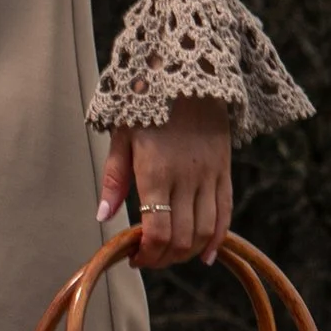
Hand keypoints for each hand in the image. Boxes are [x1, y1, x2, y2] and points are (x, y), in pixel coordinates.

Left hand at [97, 94, 232, 264]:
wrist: (188, 71)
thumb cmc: (147, 102)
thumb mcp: (122, 135)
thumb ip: (114, 178)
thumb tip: (104, 216)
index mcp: (156, 171)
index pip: (157, 231)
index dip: (148, 254)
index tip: (135, 258)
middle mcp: (186, 178)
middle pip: (182, 238)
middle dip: (163, 258)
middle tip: (149, 258)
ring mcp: (209, 175)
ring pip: (206, 230)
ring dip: (187, 252)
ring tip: (170, 255)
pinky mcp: (225, 169)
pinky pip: (226, 213)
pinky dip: (217, 239)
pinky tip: (205, 254)